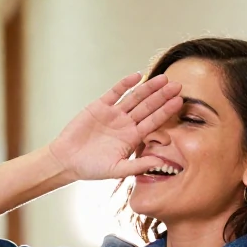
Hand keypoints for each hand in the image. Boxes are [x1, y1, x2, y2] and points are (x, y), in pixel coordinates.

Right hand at [47, 73, 182, 180]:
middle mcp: (126, 123)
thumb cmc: (91, 168)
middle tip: (177, 85)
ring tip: (163, 78)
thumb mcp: (117, 170)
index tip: (179, 102)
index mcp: (132, 137)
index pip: (154, 121)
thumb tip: (162, 163)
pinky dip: (125, 84)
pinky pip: (115, 92)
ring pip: (135, 97)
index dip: (166, 111)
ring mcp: (114, 114)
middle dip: (162, 96)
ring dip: (148, 88)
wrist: (66, 160)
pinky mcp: (100, 106)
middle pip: (148, 106)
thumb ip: (139, 165)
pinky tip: (137, 76)